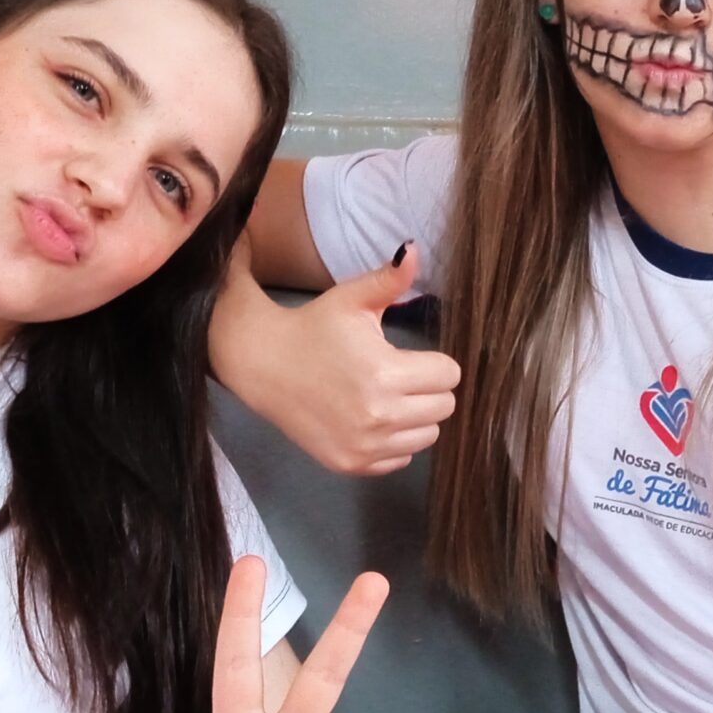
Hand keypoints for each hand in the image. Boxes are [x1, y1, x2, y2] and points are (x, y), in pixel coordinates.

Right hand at [218, 241, 458, 475]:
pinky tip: (372, 419)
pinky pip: (402, 458)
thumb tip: (416, 249)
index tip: (411, 356)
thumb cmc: (314, 328)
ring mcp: (365, 445)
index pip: (449, 375)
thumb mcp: (351, 300)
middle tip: (401, 375)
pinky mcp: (352, 464)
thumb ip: (390, 280)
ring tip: (388, 396)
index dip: (434, 361)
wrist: (263, 365)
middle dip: (428, 388)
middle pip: (444, 407)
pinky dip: (395, 441)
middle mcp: (379, 415)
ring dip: (416, 417)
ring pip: (428, 436)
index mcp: (385, 372)